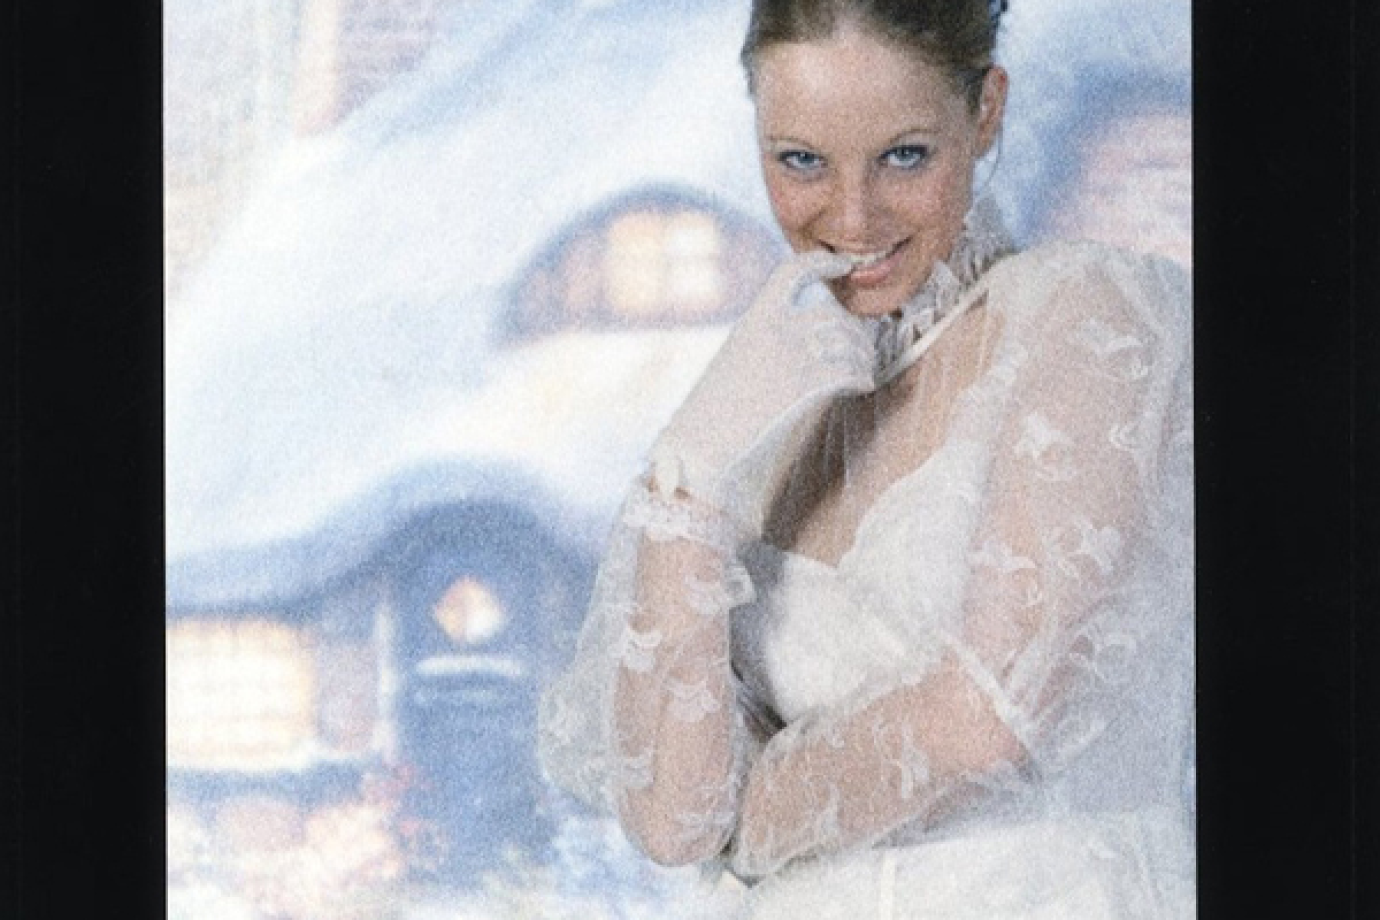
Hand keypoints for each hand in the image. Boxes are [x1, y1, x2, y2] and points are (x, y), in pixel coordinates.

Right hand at [649, 249, 876, 533]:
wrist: (705, 442)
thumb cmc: (716, 408)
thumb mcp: (735, 358)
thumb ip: (766, 340)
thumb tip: (797, 340)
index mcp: (756, 317)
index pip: (793, 271)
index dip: (822, 263)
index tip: (842, 265)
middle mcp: (778, 329)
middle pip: (835, 315)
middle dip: (854, 329)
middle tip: (860, 345)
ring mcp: (794, 355)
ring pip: (849, 342)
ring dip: (863, 355)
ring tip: (862, 369)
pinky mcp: (808, 386)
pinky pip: (851, 371)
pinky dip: (863, 376)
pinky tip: (862, 385)